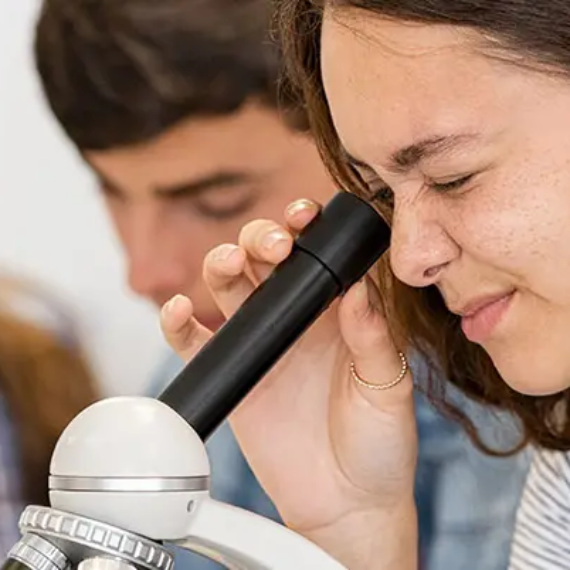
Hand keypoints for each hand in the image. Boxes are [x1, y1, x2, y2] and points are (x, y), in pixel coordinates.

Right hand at [160, 199, 417, 565]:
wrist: (348, 503)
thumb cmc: (379, 444)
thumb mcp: (387, 387)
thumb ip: (372, 338)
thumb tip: (357, 290)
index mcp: (334, 314)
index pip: (313, 256)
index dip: (303, 228)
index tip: (303, 217)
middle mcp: (294, 322)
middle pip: (262, 261)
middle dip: (260, 240)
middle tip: (273, 247)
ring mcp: (261, 346)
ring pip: (227, 289)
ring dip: (220, 265)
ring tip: (228, 264)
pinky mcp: (234, 376)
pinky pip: (196, 343)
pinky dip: (179, 324)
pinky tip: (180, 310)